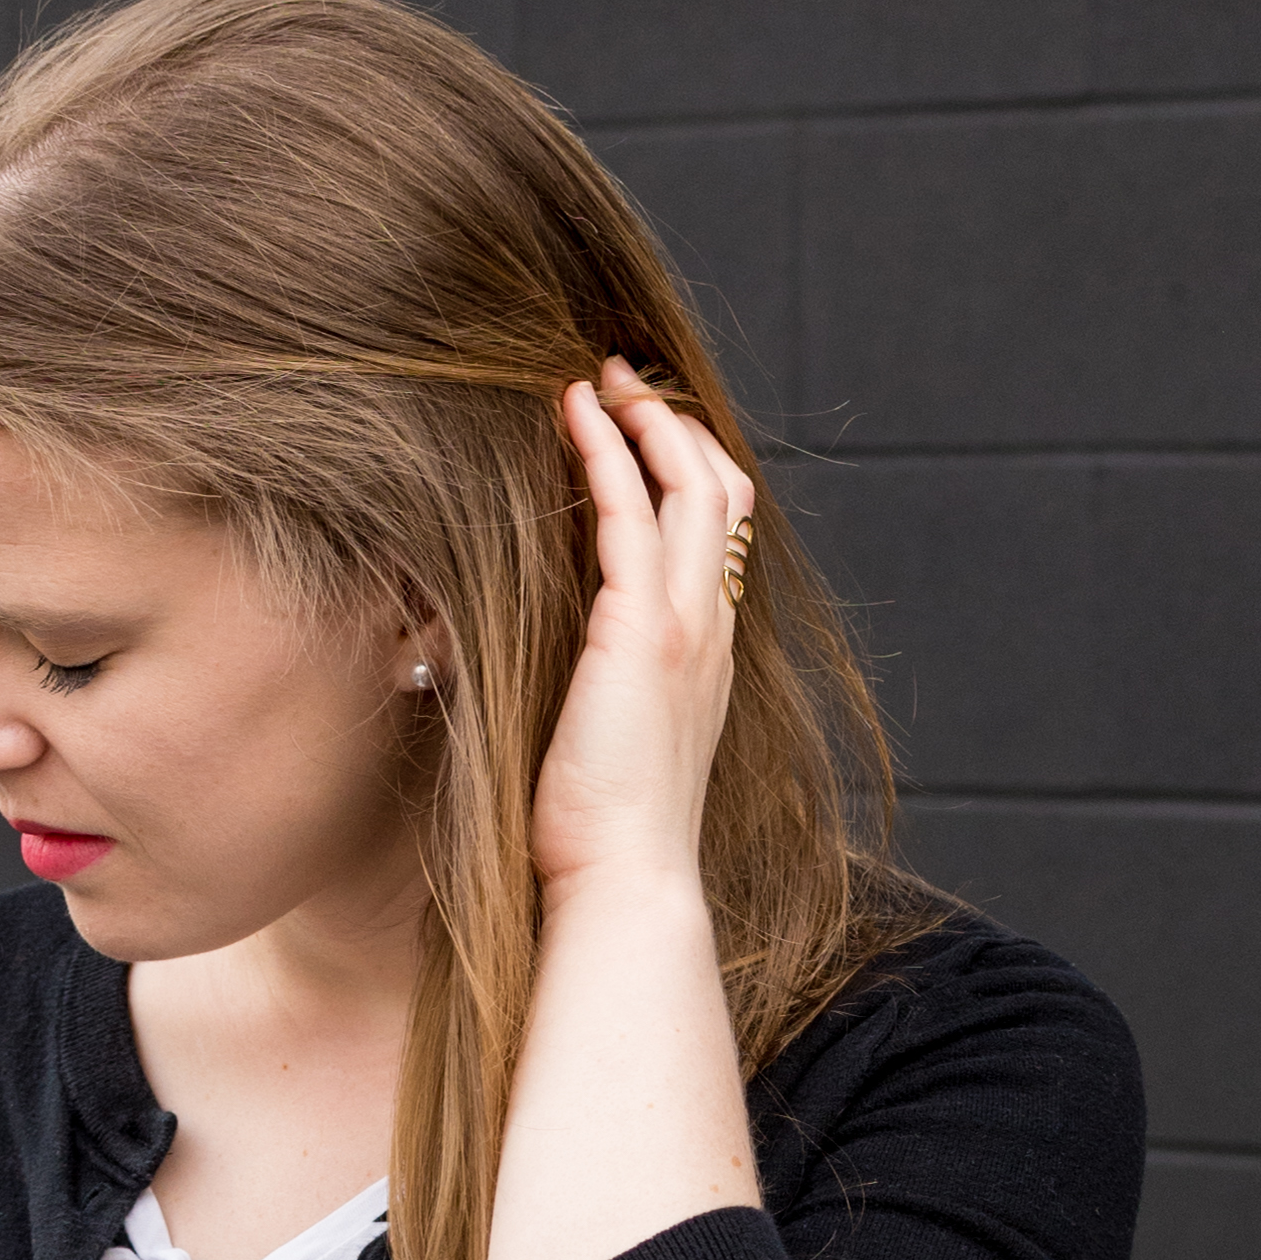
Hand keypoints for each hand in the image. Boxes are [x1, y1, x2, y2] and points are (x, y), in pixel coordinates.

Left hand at [532, 358, 754, 898]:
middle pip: (723, 494)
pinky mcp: (642, 633)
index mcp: (706, 657)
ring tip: (601, 377)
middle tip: (625, 379)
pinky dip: (607, 454)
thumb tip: (537, 651)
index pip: (720, 538)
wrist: (625, 882)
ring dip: (647, 420)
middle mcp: (711, 633)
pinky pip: (633, 517)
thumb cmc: (600, 833)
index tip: (638, 432)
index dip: (687, 473)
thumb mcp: (602, 738)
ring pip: (693, 488)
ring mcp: (687, 630)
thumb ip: (593, 684)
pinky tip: (575, 415)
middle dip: (676, 424)